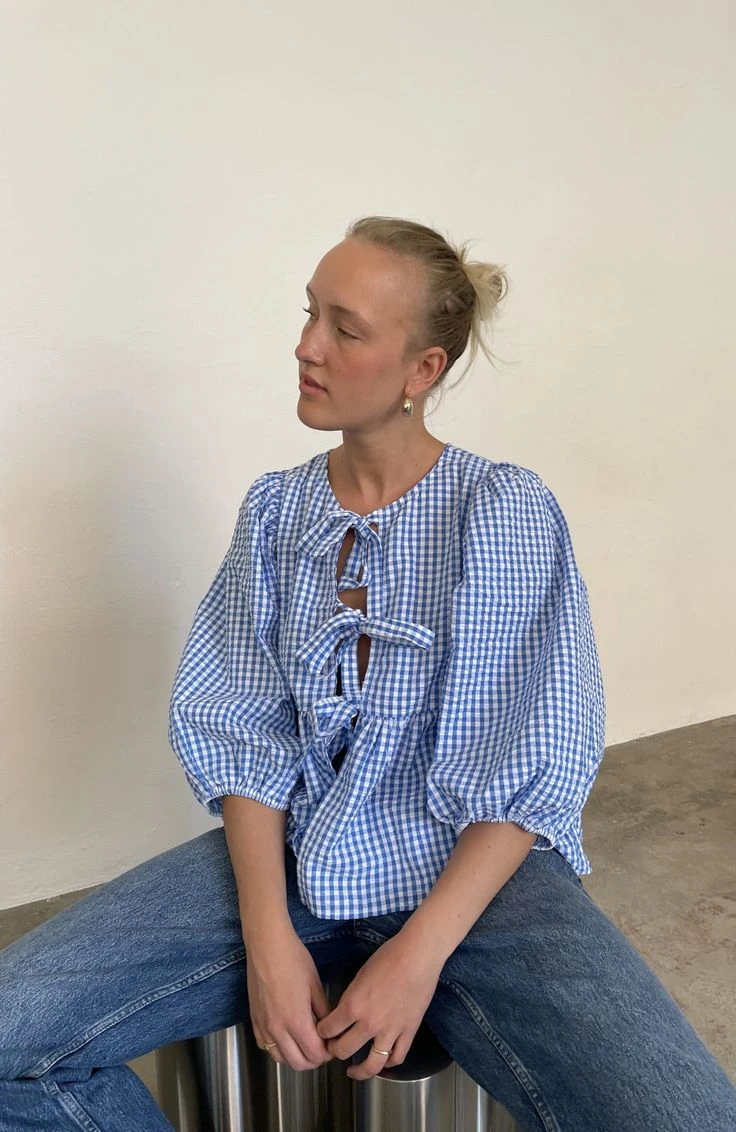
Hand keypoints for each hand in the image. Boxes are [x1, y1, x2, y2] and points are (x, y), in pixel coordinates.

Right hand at [246, 925, 331, 1070]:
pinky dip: (278, 1049)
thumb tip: (331, 1028)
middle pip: (298, 1063)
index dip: (327, 1054)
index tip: (333, 1046)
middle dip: (314, 1060)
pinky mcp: (254, 1020)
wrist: (267, 946)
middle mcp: (278, 1029)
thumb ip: (324, 1011)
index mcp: (297, 1021)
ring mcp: (263, 1026)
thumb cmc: (294, 960)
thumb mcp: (315, 985)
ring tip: (305, 1044)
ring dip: (296, 1057)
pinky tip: (286, 1037)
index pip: (315, 1055)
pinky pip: (265, 1047)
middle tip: (322, 1047)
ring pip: (280, 1059)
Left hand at [316, 933, 442, 1079]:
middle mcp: (370, 1023)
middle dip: (335, 1050)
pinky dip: (388, 1064)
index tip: (322, 1031)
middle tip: (334, 1048)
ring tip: (353, 1071)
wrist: (417, 956)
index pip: (328, 1029)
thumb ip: (351, 997)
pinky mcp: (409, 1031)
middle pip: (344, 1050)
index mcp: (353, 1005)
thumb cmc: (388, 957)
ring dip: (359, 1071)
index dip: (322, 1031)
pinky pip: (397, 1057)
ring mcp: (390, 1030)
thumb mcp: (360, 975)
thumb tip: (345, 1012)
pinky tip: (383, 1062)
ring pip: (371, 1064)